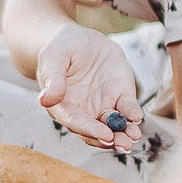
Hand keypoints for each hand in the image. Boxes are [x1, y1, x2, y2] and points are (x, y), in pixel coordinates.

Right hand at [33, 23, 145, 150]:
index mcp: (63, 106)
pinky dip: (132, 113)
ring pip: (114, 125)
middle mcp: (83, 111)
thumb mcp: (53, 57)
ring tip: (133, 136)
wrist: (79, 38)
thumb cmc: (60, 48)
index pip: (76, 122)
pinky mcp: (119, 95)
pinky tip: (137, 117)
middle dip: (111, 139)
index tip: (105, 135)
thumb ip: (53, 79)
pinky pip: (127, 108)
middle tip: (124, 144)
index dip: (90, 130)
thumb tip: (44, 100)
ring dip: (124, 133)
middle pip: (97, 131)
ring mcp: (102, 105)